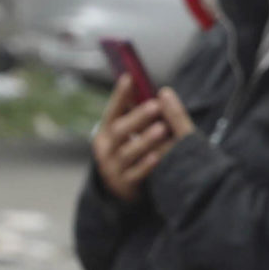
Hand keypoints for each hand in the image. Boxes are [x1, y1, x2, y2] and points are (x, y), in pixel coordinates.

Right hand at [91, 81, 190, 203]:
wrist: (122, 191)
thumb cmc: (131, 155)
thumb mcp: (130, 135)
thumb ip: (138, 116)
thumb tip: (157, 91)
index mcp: (106, 132)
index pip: (113, 110)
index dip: (120, 95)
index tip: (129, 77)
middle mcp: (106, 148)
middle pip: (120, 130)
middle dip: (138, 117)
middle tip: (156, 105)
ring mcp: (113, 167)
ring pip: (128, 152)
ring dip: (145, 140)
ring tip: (162, 129)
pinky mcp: (124, 184)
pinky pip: (135, 174)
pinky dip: (146, 165)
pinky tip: (157, 156)